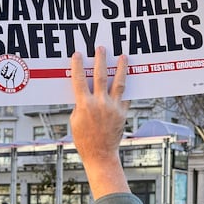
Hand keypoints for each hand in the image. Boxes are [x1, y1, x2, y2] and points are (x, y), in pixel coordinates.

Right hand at [70, 47, 129, 198]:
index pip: (79, 80)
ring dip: (121, 68)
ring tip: (123, 56)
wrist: (100, 155)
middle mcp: (100, 104)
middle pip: (100, 76)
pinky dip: (127, 87)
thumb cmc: (84, 140)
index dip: (78, 66)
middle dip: (100, 60)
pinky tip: (129, 77)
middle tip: (101, 48)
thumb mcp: (75, 122)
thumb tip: (85, 93)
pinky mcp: (122, 113)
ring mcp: (113, 108)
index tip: (78, 54)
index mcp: (84, 105)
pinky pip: (126, 96)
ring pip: (118, 83)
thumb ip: (79, 105)